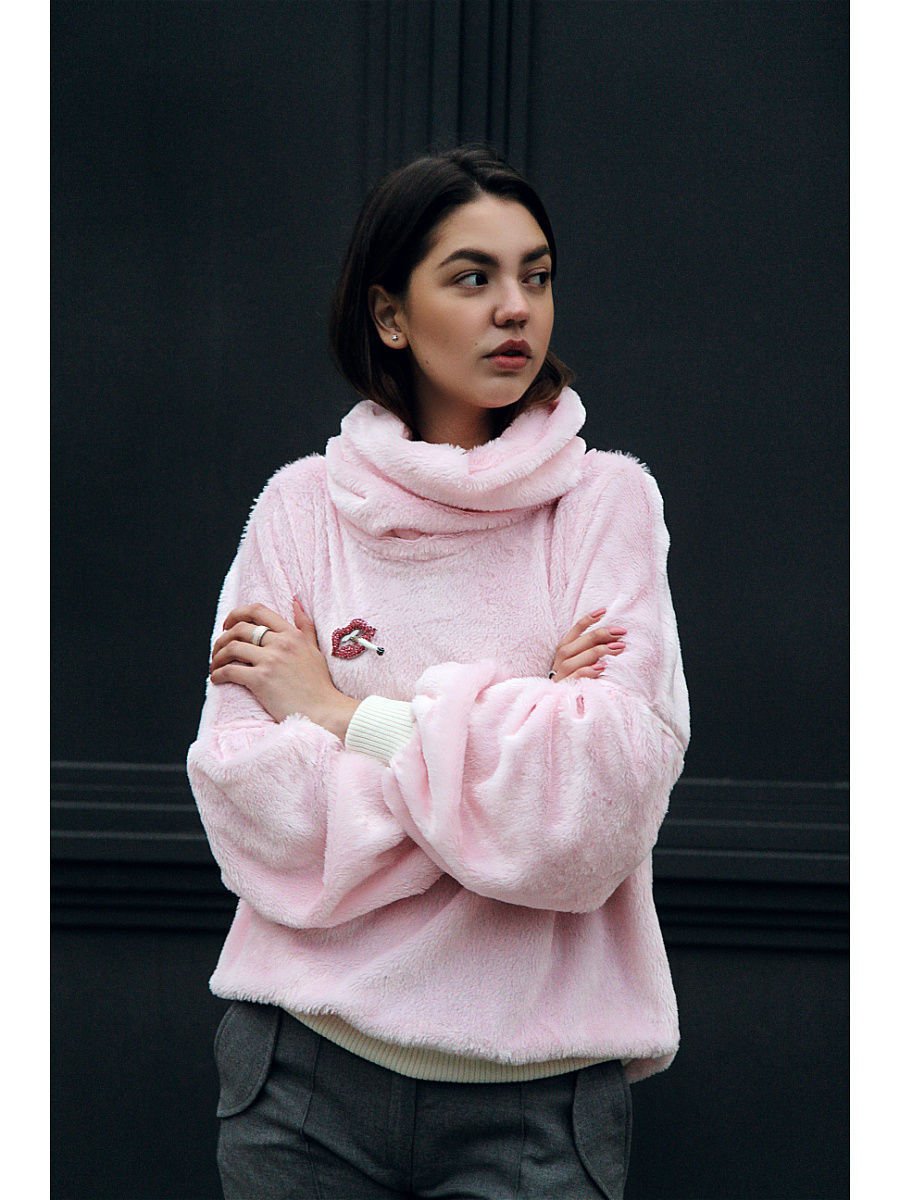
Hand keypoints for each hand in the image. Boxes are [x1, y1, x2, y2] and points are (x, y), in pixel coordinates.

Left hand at [209, 598, 359, 735]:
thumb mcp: (314, 649)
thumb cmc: (319, 684)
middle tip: (219, 649)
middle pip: (240, 629)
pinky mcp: (260, 680)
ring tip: (215, 665)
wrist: (324, 711)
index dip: (237, 614)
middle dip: (223, 638)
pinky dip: (218, 674)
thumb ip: (304, 625)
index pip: (258, 611)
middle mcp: (280, 643)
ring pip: (232, 648)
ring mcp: (270, 661)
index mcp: (292, 634)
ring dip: (218, 656)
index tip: (229, 625)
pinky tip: (217, 679)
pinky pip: (230, 671)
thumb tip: (296, 602)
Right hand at [549, 607, 626, 683]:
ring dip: (597, 652)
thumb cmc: (579, 683)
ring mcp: (559, 676)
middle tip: (621, 633)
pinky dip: (587, 671)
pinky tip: (602, 668)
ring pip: (573, 659)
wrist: (560, 708)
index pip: (574, 631)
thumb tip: (616, 640)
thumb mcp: (584, 664)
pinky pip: (573, 678)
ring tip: (618, 649)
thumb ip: (592, 652)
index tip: (604, 610)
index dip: (588, 619)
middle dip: (600, 635)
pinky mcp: (562, 689)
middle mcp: (559, 662)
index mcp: (563, 652)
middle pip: (577, 643)